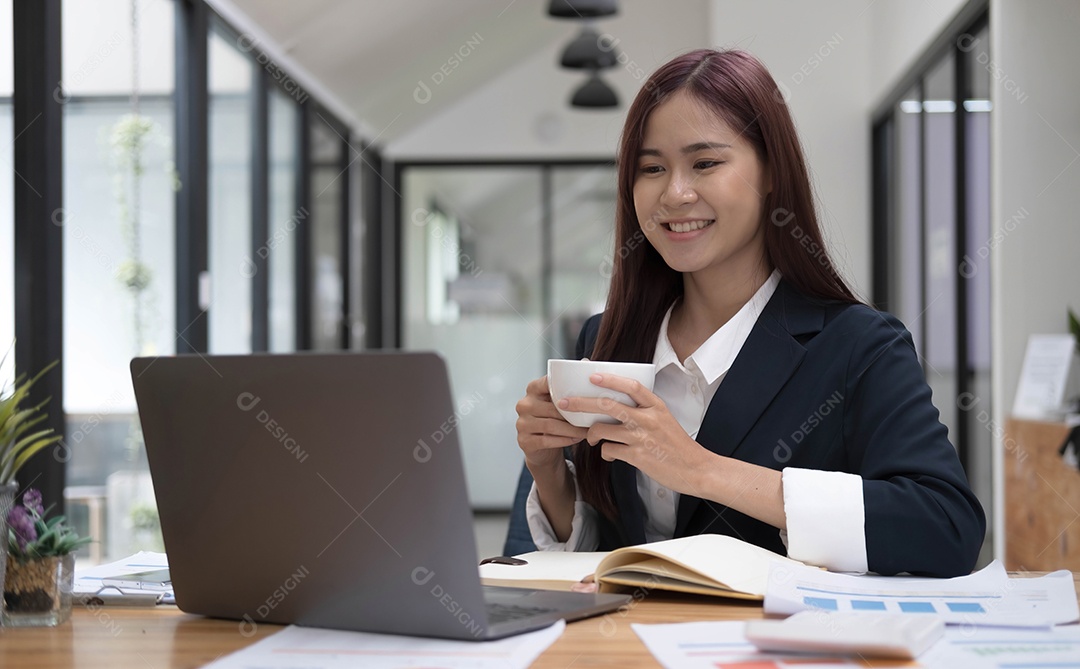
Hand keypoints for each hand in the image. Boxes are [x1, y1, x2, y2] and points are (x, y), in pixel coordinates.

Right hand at [515, 375, 588, 471]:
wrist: (543, 448)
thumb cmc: (555, 419)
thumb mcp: (559, 401)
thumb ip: (569, 383)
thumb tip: (586, 361)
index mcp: (533, 389)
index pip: (548, 383)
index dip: (565, 388)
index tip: (584, 394)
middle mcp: (524, 404)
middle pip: (552, 408)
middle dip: (574, 415)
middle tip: (592, 418)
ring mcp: (521, 423)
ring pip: (551, 425)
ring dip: (572, 429)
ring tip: (587, 431)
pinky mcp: (524, 441)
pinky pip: (547, 440)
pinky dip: (564, 440)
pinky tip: (576, 439)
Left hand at [557, 373, 710, 494]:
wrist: (696, 469)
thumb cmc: (678, 445)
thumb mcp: (665, 419)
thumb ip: (644, 411)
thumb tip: (616, 406)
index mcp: (656, 406)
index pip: (631, 385)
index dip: (610, 379)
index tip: (593, 375)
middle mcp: (648, 419)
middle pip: (607, 405)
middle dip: (581, 403)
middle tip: (565, 403)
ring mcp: (641, 438)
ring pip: (602, 429)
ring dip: (590, 433)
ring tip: (590, 437)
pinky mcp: (637, 456)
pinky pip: (609, 450)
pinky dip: (605, 453)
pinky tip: (610, 455)